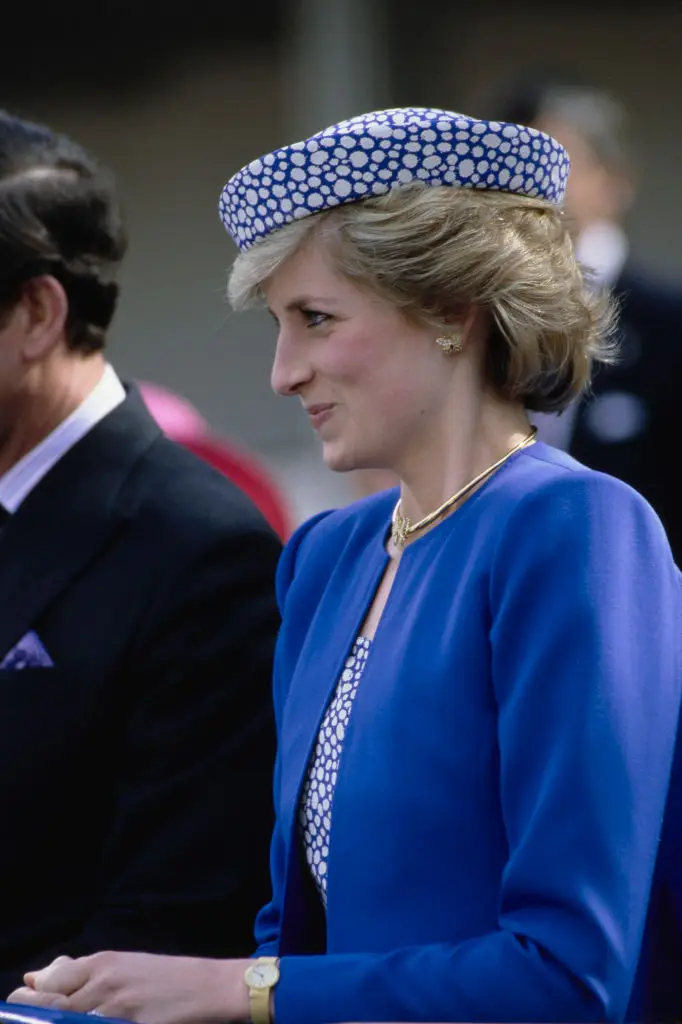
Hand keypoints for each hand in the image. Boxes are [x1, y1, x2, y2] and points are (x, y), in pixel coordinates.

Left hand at [8, 952, 251, 1023]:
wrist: (208, 986)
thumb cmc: (163, 976)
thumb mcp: (121, 965)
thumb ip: (79, 971)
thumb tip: (34, 978)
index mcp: (102, 962)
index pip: (51, 984)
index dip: (32, 1002)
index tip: (23, 1008)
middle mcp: (107, 982)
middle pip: (57, 1008)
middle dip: (40, 1018)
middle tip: (41, 1018)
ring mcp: (121, 1008)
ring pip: (75, 1022)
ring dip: (67, 1022)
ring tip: (67, 1020)